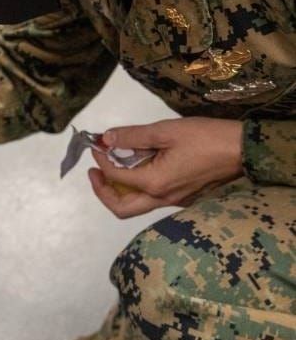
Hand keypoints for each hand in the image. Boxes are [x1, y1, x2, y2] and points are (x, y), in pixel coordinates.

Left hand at [87, 117, 243, 217]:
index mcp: (155, 184)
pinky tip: (138, 167)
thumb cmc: (206, 138)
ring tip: (113, 167)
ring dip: (118, 190)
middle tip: (95, 171)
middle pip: (121, 208)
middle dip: (101, 190)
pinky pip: (152, 199)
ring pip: (136, 206)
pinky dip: (136, 187)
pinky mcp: (184, 198)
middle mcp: (162, 199)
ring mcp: (174, 202)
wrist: (244, 150)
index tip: (96, 144)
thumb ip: (133, 136)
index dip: (100, 160)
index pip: (115, 177)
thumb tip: (106, 138)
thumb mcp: (166, 131)